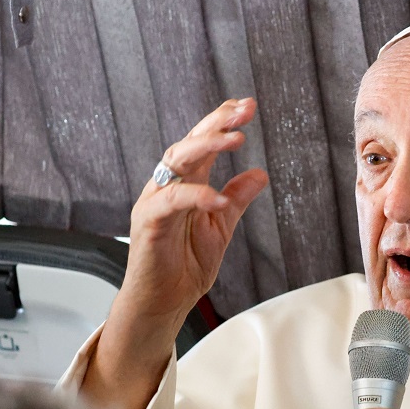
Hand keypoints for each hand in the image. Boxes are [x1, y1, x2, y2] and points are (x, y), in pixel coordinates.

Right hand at [122, 98, 267, 322]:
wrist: (164, 302)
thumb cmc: (185, 265)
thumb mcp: (221, 227)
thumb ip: (237, 199)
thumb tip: (260, 173)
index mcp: (185, 183)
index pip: (203, 143)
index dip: (222, 122)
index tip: (247, 106)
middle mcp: (167, 185)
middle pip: (190, 142)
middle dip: (216, 123)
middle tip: (244, 110)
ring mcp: (155, 201)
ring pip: (176, 161)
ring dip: (207, 146)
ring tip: (236, 139)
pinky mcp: (149, 223)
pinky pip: (171, 201)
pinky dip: (196, 196)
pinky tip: (219, 199)